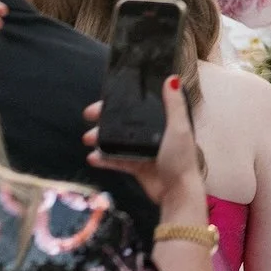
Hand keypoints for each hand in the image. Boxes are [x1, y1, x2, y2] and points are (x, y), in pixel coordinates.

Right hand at [83, 78, 207, 215]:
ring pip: (118, 140)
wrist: (177, 192)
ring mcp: (143, 150)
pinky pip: (116, 160)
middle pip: (125, 121)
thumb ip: (174, 105)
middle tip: (89, 115)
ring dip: (101, 138)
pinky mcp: (137, 166)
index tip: (106, 97)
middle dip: (106, 118)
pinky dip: (104, 159)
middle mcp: (153, 133)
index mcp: (164, 121)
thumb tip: (171, 78)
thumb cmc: (181, 158)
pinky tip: (93, 158)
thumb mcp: (179, 128)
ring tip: (88, 139)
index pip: (140, 106)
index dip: (123, 101)